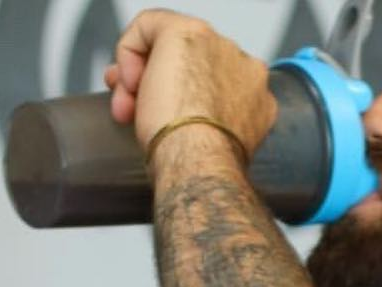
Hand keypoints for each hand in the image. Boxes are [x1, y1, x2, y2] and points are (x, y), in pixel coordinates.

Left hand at [104, 9, 276, 159]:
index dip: (180, 97)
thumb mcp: (215, 147)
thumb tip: (172, 116)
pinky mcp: (185, 31)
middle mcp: (242, 64)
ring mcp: (217, 45)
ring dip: (142, 75)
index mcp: (255, 95)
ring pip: (169, 48)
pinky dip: (129, 51)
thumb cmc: (203, 165)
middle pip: (190, 62)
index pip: (212, 84)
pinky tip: (127, 82)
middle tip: (132, 109)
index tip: (161, 118)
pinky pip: (149, 26)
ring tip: (126, 107)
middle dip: (156, 83)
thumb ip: (204, 124)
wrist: (198, 162)